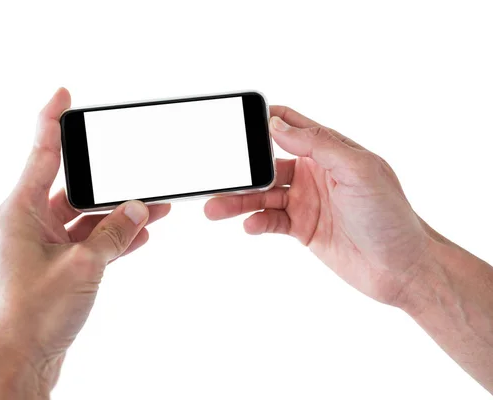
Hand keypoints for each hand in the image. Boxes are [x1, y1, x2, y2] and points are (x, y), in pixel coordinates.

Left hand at [0, 88, 170, 398]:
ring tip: (156, 206)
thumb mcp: (82, 267)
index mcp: (19, 211)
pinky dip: (112, 239)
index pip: (40, 152)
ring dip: (117, 214)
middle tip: (139, 171)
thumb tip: (140, 209)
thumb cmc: (30, 315)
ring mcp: (40, 247)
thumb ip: (114, 233)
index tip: (63, 95)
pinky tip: (140, 235)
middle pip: (72, 188)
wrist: (15, 364)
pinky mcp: (55, 268)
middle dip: (110, 181)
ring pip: (85, 219)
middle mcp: (26, 224)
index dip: (52, 119)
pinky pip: (88, 243)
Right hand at [205, 106, 431, 306]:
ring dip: (239, 201)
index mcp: (329, 151)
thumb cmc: (390, 215)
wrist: (401, 268)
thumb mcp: (358, 170)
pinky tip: (250, 226)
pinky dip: (257, 222)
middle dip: (242, 170)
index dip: (264, 121)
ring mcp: (307, 202)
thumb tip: (277, 125)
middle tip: (217, 176)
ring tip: (215, 209)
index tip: (236, 123)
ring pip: (263, 195)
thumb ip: (318, 145)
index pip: (291, 126)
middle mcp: (314, 173)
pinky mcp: (302, 228)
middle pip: (267, 164)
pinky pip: (271, 221)